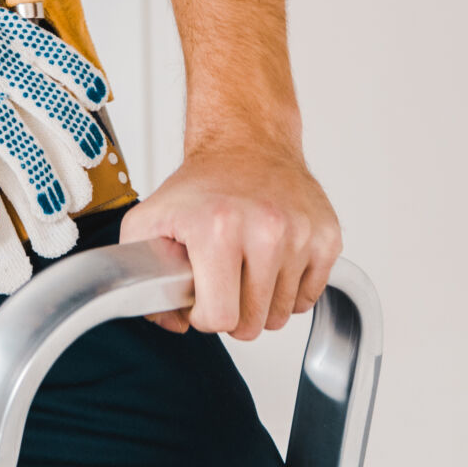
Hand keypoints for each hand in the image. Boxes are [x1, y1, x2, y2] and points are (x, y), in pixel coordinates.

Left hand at [120, 137, 340, 338]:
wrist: (246, 142)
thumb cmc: (204, 184)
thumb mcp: (151, 218)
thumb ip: (140, 274)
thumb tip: (174, 321)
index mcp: (217, 228)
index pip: (220, 318)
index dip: (204, 314)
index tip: (200, 294)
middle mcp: (265, 229)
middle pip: (253, 324)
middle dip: (234, 311)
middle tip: (223, 279)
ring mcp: (301, 233)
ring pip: (281, 316)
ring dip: (261, 301)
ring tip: (246, 265)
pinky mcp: (327, 237)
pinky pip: (309, 299)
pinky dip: (289, 290)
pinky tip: (272, 261)